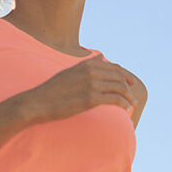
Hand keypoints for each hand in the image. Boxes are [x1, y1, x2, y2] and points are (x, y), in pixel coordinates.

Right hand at [25, 55, 140, 123]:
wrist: (38, 102)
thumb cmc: (51, 92)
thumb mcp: (68, 73)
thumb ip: (83, 67)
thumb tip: (97, 61)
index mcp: (86, 64)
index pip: (113, 67)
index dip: (125, 75)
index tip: (131, 84)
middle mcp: (91, 71)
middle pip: (119, 76)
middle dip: (129, 86)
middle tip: (133, 98)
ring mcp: (91, 84)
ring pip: (119, 87)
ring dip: (129, 97)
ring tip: (132, 105)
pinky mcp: (90, 98)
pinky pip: (114, 99)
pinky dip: (123, 103)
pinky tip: (126, 110)